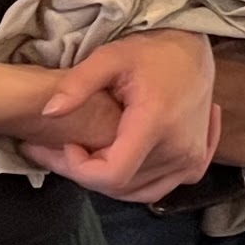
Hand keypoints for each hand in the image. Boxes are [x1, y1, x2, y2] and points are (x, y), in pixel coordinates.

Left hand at [24, 29, 220, 203]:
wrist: (193, 53)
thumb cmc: (149, 52)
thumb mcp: (109, 57)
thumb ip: (76, 84)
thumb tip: (48, 113)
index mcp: (156, 124)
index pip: (112, 174)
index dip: (80, 169)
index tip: (67, 144)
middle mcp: (178, 149)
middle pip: (121, 186)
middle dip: (87, 173)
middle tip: (66, 148)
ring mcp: (190, 160)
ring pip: (139, 192)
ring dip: (110, 180)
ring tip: (93, 154)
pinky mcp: (195, 163)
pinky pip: (160, 188)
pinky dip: (138, 183)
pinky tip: (124, 160)